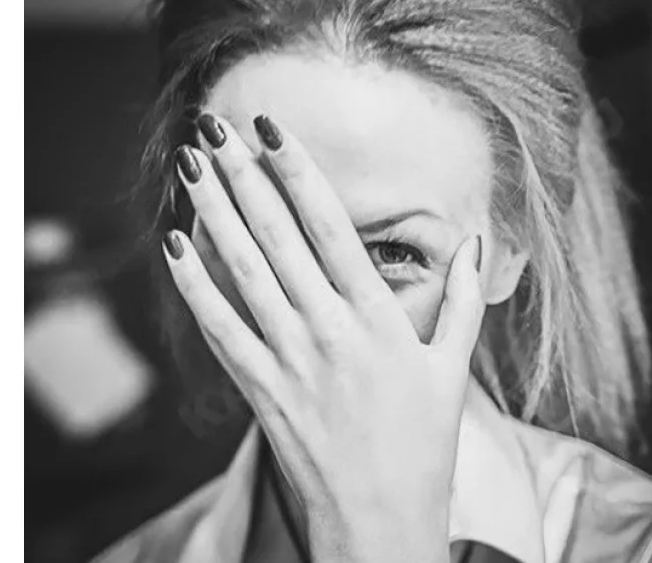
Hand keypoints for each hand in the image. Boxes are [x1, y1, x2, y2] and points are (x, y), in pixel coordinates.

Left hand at [163, 113, 484, 562]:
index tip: (273, 132)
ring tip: (191, 168)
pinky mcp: (261, 392)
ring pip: (243, 272)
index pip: (331, 228)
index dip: (298, 174)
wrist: (381, 524)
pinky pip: (220, 330)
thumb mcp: (454, 370)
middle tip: (215, 128)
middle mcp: (330, 330)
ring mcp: (291, 360)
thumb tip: (475, 245)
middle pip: (277, 237)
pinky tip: (175, 248)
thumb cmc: (423, 447)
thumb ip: (465, 303)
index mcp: (379, 318)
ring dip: (213, 215)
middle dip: (243, 177)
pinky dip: (195, 287)